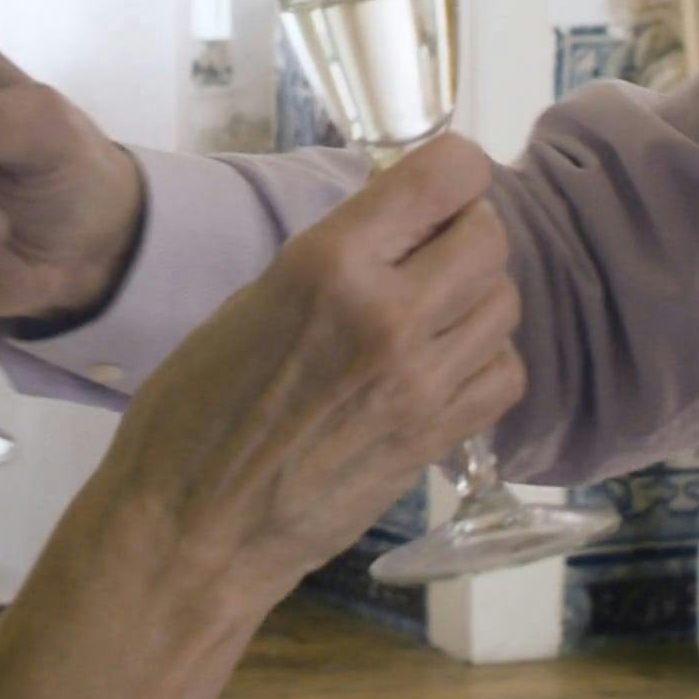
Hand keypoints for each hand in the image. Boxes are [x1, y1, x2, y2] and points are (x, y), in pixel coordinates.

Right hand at [87, 136, 525, 614]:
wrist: (193, 529)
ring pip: (504, 302)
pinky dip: (484, 360)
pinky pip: (505, 373)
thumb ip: (335, 262)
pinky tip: (442, 366)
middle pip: (488, 238)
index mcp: (329, 265)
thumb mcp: (253, 300)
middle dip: (464, 232)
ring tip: (430, 312)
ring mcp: (422, 383)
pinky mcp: (437, 439)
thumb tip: (398, 232)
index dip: (454, 169)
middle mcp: (390, 315)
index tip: (440, 183)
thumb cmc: (193, 411)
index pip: (445, 176)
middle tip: (428, 250)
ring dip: (475, 296)